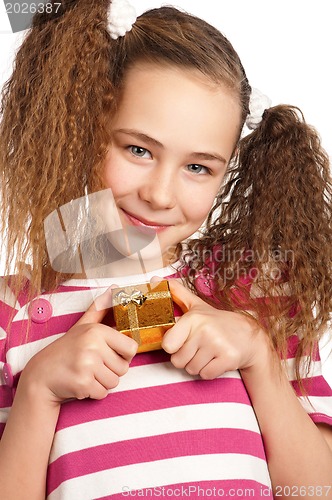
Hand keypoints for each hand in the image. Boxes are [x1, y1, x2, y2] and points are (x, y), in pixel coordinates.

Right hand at [21, 288, 137, 402]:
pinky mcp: (82, 384)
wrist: (40, 375)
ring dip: (102, 382)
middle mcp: (93, 346)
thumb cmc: (66, 350)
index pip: (131, 348)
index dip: (123, 354)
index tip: (109, 354)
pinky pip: (103, 393)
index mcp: (97, 331)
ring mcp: (87, 365)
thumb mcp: (83, 326)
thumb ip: (100, 308)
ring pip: (114, 382)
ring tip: (86, 373)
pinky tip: (81, 383)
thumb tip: (115, 287)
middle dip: (111, 370)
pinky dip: (94, 392)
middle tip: (93, 365)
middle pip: (124, 368)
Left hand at [161, 278, 270, 379]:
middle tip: (199, 347)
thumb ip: (176, 293)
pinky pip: (205, 375)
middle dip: (186, 358)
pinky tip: (216, 360)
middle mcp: (205, 330)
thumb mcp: (197, 306)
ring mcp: (217, 345)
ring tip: (208, 353)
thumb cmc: (217, 322)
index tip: (183, 340)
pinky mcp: (228, 359)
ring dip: (198, 365)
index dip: (173, 346)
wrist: (249, 336)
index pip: (168, 345)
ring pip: (191, 369)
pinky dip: (209, 372)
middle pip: (178, 361)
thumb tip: (154, 279)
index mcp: (193, 318)